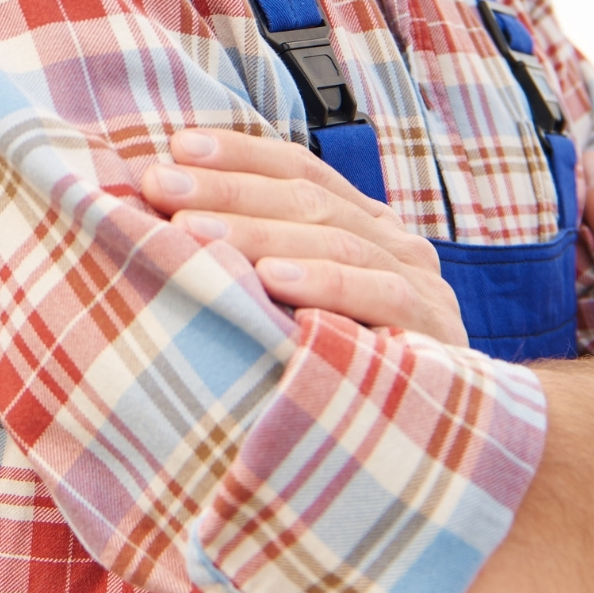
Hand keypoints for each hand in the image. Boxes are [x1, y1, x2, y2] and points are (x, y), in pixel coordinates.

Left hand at [139, 129, 466, 346]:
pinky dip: (324, 281)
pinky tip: (272, 280)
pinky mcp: (433, 330)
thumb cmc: (339, 372)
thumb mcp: (294, 305)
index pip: (299, 169)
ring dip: (256, 231)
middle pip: (306, 198)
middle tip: (160, 186)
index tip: (176, 148)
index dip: (238, 155)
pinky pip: (379, 294)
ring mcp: (421, 283)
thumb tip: (170, 220)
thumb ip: (258, 261)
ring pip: (334, 238)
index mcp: (362, 224)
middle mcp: (393, 243)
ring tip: (192, 230)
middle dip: (227, 189)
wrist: (431, 444)